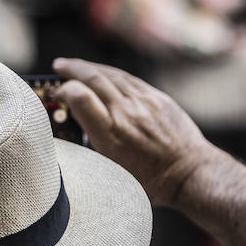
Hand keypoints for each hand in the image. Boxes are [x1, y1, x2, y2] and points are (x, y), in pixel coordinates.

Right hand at [53, 58, 210, 205]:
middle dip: (72, 69)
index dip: (64, 90)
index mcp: (111, 135)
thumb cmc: (149, 179)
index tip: (57, 93)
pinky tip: (104, 73)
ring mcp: (144, 103)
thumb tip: (77, 121)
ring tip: (76, 66)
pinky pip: (129, 79)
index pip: (80, 97)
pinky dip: (112, 74)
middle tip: (58, 66)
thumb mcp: (111, 169)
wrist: (188, 173)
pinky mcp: (158, 98)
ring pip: (111, 74)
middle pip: (93, 78)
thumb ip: (93, 142)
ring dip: (90, 67)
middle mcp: (126, 114)